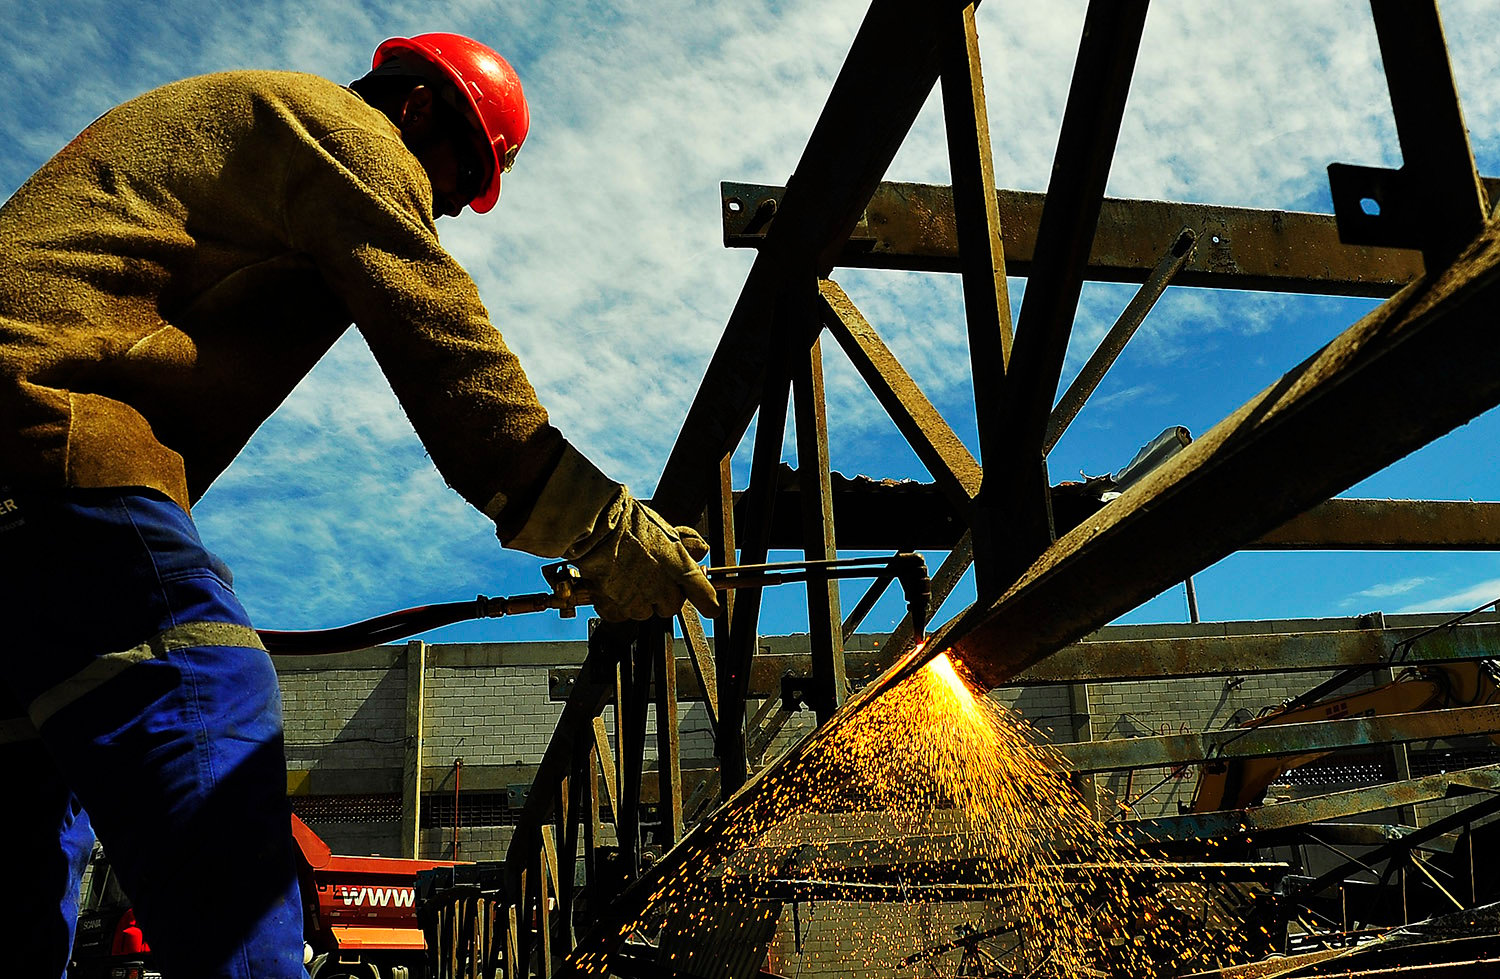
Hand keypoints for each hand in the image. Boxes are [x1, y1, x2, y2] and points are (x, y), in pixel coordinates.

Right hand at [571, 491, 720, 620]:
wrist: (597, 527)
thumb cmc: (628, 522)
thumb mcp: (665, 528)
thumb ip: (686, 543)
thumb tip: (701, 549)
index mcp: (678, 567)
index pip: (702, 592)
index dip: (708, 602)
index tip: (712, 609)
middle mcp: (662, 587)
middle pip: (670, 607)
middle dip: (663, 597)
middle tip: (651, 579)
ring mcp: (638, 599)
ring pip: (644, 612)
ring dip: (639, 600)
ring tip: (626, 577)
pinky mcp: (615, 607)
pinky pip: (620, 615)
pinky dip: (616, 605)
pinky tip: (611, 586)